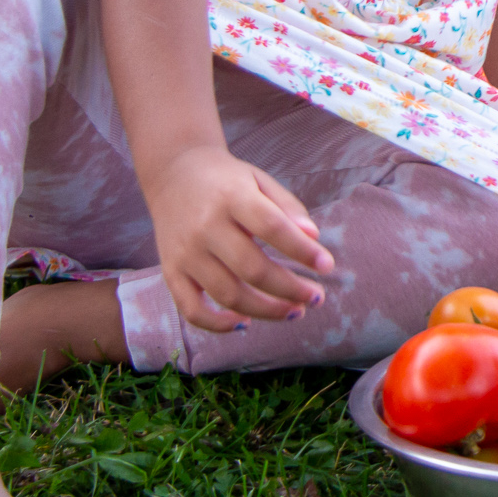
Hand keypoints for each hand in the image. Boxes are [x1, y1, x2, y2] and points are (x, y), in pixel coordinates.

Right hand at [145, 145, 335, 330]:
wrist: (173, 172)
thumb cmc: (227, 180)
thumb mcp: (259, 180)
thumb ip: (287, 206)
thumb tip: (313, 237)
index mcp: (232, 197)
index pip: (272, 227)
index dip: (302, 250)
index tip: (326, 266)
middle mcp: (205, 226)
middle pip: (252, 269)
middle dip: (290, 289)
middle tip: (316, 297)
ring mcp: (186, 252)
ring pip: (228, 294)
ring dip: (266, 311)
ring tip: (294, 311)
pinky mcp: (171, 272)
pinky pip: (192, 310)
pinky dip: (218, 325)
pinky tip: (245, 322)